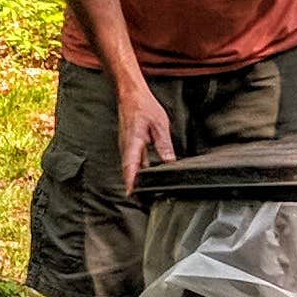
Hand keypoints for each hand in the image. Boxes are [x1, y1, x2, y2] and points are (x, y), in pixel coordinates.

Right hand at [115, 75, 175, 194]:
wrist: (130, 94)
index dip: (131, 183)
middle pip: (128, 172)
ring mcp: (126, 146)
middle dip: (134, 188)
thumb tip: (169, 162)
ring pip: (130, 168)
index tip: (133, 196)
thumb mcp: (159, 124)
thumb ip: (164, 144)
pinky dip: (137, 171)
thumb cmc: (143, 106)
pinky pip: (132, 162)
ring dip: (135, 181)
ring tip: (144, 195)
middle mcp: (126, 147)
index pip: (130, 167)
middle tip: (143, 203)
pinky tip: (146, 176)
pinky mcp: (129, 144)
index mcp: (133, 142)